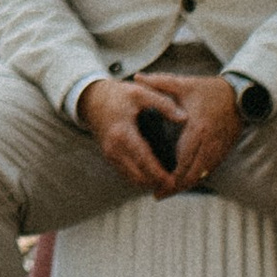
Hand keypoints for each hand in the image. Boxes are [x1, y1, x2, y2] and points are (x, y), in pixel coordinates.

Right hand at [79, 76, 178, 195]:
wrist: (92, 100)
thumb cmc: (118, 95)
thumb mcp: (140, 93)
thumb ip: (163, 104)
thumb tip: (184, 118)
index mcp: (122, 133)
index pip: (143, 160)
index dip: (159, 174)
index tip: (174, 182)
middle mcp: (114, 148)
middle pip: (138, 176)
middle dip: (157, 183)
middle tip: (176, 183)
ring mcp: (110, 155)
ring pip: (132, 179)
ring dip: (149, 183)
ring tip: (168, 181)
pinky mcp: (110, 158)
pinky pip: (127, 174)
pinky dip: (141, 177)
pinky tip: (156, 175)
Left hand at [144, 72, 242, 190]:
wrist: (238, 95)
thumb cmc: (208, 90)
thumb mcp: (183, 84)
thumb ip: (158, 82)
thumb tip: (136, 77)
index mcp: (197, 128)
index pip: (183, 160)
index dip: (170, 177)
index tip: (157, 186)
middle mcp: (209, 142)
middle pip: (192, 174)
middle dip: (176, 187)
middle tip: (159, 194)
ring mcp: (218, 148)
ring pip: (202, 175)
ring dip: (186, 185)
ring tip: (168, 192)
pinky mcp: (223, 151)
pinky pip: (210, 170)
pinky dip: (197, 178)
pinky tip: (184, 183)